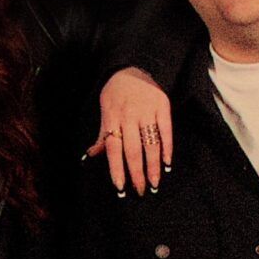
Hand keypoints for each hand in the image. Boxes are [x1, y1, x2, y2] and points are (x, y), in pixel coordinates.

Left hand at [88, 66, 173, 195]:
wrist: (133, 67)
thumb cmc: (116, 93)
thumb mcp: (105, 110)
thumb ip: (102, 134)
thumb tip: (90, 156)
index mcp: (112, 117)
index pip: (113, 148)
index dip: (117, 169)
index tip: (121, 187)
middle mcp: (129, 116)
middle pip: (133, 150)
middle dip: (137, 173)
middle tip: (141, 190)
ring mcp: (147, 111)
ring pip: (150, 144)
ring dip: (153, 166)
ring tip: (155, 182)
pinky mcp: (163, 106)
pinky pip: (166, 130)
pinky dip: (167, 148)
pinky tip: (167, 163)